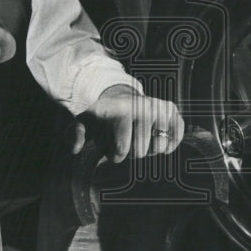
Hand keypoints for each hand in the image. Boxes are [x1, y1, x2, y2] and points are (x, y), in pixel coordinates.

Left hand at [70, 84, 184, 162]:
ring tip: (141, 139)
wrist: (120, 96)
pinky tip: (158, 140)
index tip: (112, 147)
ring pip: (160, 146)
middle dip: (132, 153)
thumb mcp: (85, 121)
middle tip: (127, 142)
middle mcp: (141, 107)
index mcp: (120, 111)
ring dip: (150, 149)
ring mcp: (158, 108)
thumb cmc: (103, 116)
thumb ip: (74, 134)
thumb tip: (75, 149)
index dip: (116, 155)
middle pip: (141, 151)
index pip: (121, 149)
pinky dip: (169, 144)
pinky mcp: (171, 111)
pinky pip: (176, 135)